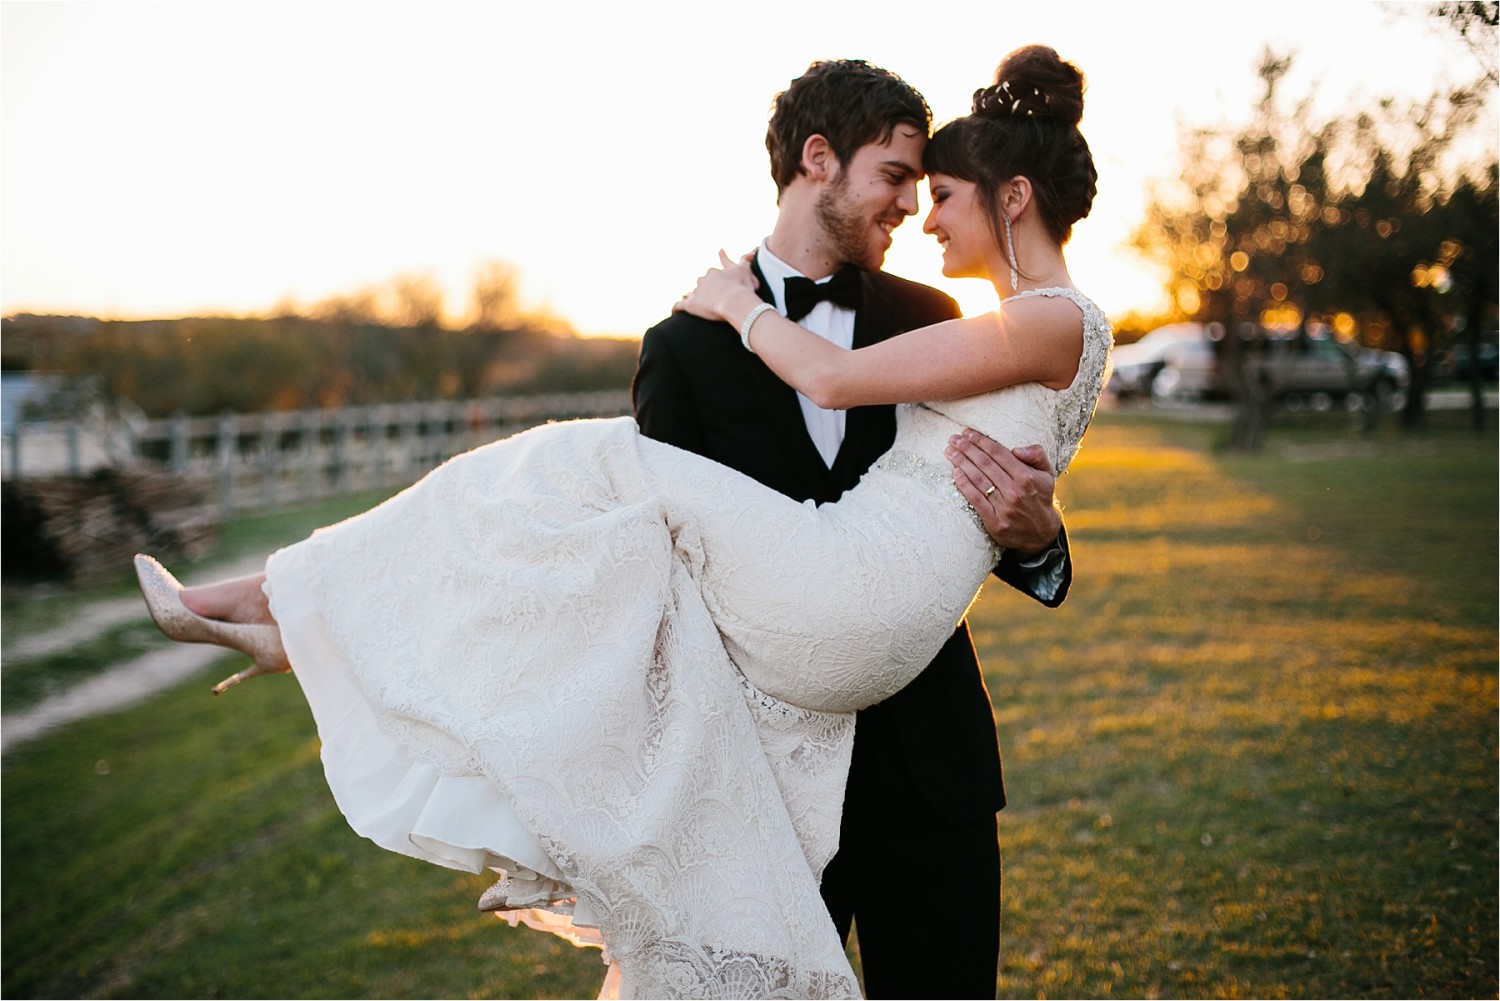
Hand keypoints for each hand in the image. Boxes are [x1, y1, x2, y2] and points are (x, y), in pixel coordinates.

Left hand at [672, 250, 759, 322]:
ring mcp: (697, 291)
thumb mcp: (746, 271)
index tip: (711, 281)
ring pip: (692, 293)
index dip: (713, 279)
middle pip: (703, 284)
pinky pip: (679, 305)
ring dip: (694, 298)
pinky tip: (674, 312)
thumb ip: (746, 261)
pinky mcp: (691, 304)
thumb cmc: (743, 287)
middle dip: (706, 290)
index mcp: (715, 272)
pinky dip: (676, 308)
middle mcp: (704, 279)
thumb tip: (752, 251)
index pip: (712, 274)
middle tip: (713, 300)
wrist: (736, 301)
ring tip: (696, 307)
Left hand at [945, 428, 1061, 555]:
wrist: (1040, 533)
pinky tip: (955, 472)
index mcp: (1026, 477)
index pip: (998, 453)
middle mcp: (1014, 491)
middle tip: (954, 439)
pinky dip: (963, 484)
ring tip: (950, 451)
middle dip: (967, 448)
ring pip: (977, 479)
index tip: (968, 433)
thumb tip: (1016, 448)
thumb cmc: (1040, 497)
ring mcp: (1003, 507)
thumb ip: (1036, 455)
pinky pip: (975, 499)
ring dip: (961, 462)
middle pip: (984, 464)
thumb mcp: (1047, 474)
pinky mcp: (994, 521)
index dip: (981, 441)